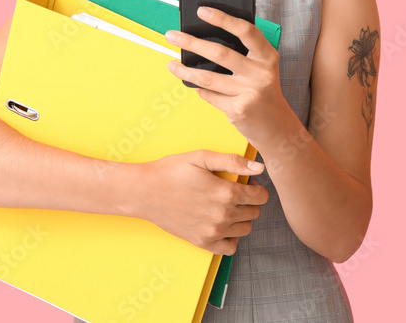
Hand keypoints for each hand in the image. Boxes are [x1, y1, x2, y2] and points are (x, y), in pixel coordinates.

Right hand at [135, 149, 268, 254]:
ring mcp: (213, 232)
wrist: (145, 192)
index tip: (247, 183)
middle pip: (254, 212)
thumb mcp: (201, 157)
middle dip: (250, 201)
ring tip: (227, 207)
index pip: (260, 196)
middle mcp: (223, 215)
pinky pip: (230, 247)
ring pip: (245, 229)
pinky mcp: (202, 242)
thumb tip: (260, 167)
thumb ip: (233, 161)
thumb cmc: (171, 171)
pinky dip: (231, 237)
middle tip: (235, 192)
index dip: (257, 187)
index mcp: (226, 193)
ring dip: (242, 218)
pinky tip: (222, 225)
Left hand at [165, 6, 291, 149]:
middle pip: (220, 53)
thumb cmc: (262, 91)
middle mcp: (261, 73)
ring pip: (208, 78)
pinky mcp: (239, 110)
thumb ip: (243, 54)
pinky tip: (197, 87)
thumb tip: (204, 38)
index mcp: (267, 56)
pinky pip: (210, 96)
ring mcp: (250, 92)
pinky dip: (202, 91)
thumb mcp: (261, 68)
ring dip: (185, 71)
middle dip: (191, 42)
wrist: (276, 127)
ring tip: (171, 65)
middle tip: (171, 35)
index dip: (223, 19)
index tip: (202, 11)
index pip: (245, 31)